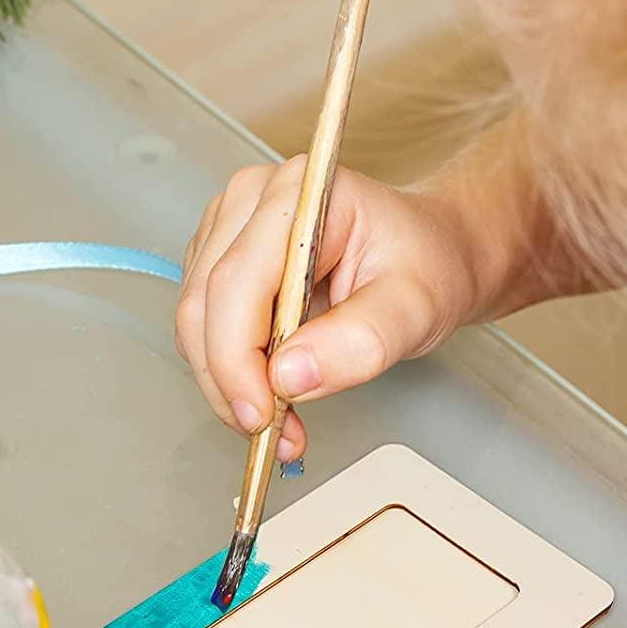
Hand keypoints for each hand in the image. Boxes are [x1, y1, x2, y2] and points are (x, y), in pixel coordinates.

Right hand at [175, 157, 476, 459]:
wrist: (432, 254)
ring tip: (278, 419)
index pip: (237, 283)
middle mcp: (251, 201)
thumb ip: (358, 342)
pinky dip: (227, 372)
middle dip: (230, 382)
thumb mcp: (414, 309)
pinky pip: (202, 328)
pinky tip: (267, 390)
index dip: (237, 360)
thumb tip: (287, 377)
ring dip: (226, 383)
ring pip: (194, 322)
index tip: (262, 417)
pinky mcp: (219, 260)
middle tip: (272, 434)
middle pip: (204, 305)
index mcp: (299, 194)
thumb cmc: (425, 267)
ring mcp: (228, 228)